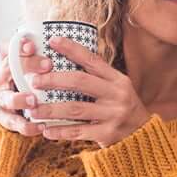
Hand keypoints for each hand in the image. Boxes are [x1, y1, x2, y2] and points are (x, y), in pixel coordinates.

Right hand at [0, 36, 54, 135]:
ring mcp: (1, 100)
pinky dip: (28, 126)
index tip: (34, 45)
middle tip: (48, 65)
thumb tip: (38, 38)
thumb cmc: (27, 80)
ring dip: (19, 99)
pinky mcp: (6, 119)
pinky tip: (42, 126)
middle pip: (7, 71)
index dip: (20, 47)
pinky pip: (15, 123)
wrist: (16, 107)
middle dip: (27, 66)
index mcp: (5, 64)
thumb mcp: (30, 64)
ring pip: (7, 99)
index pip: (9, 50)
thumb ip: (34, 53)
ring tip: (34, 101)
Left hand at [28, 36, 150, 147]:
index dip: (72, 49)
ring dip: (51, 109)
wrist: (143, 135)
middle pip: (80, 82)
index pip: (92, 60)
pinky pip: (78, 132)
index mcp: (117, 79)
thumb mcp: (116, 88)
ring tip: (33, 110)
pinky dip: (60, 131)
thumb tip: (63, 61)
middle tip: (34, 81)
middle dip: (53, 80)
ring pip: (75, 108)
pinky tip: (46, 130)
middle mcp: (116, 94)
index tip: (52, 41)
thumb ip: (96, 77)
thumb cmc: (121, 107)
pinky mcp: (108, 134)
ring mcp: (113, 114)